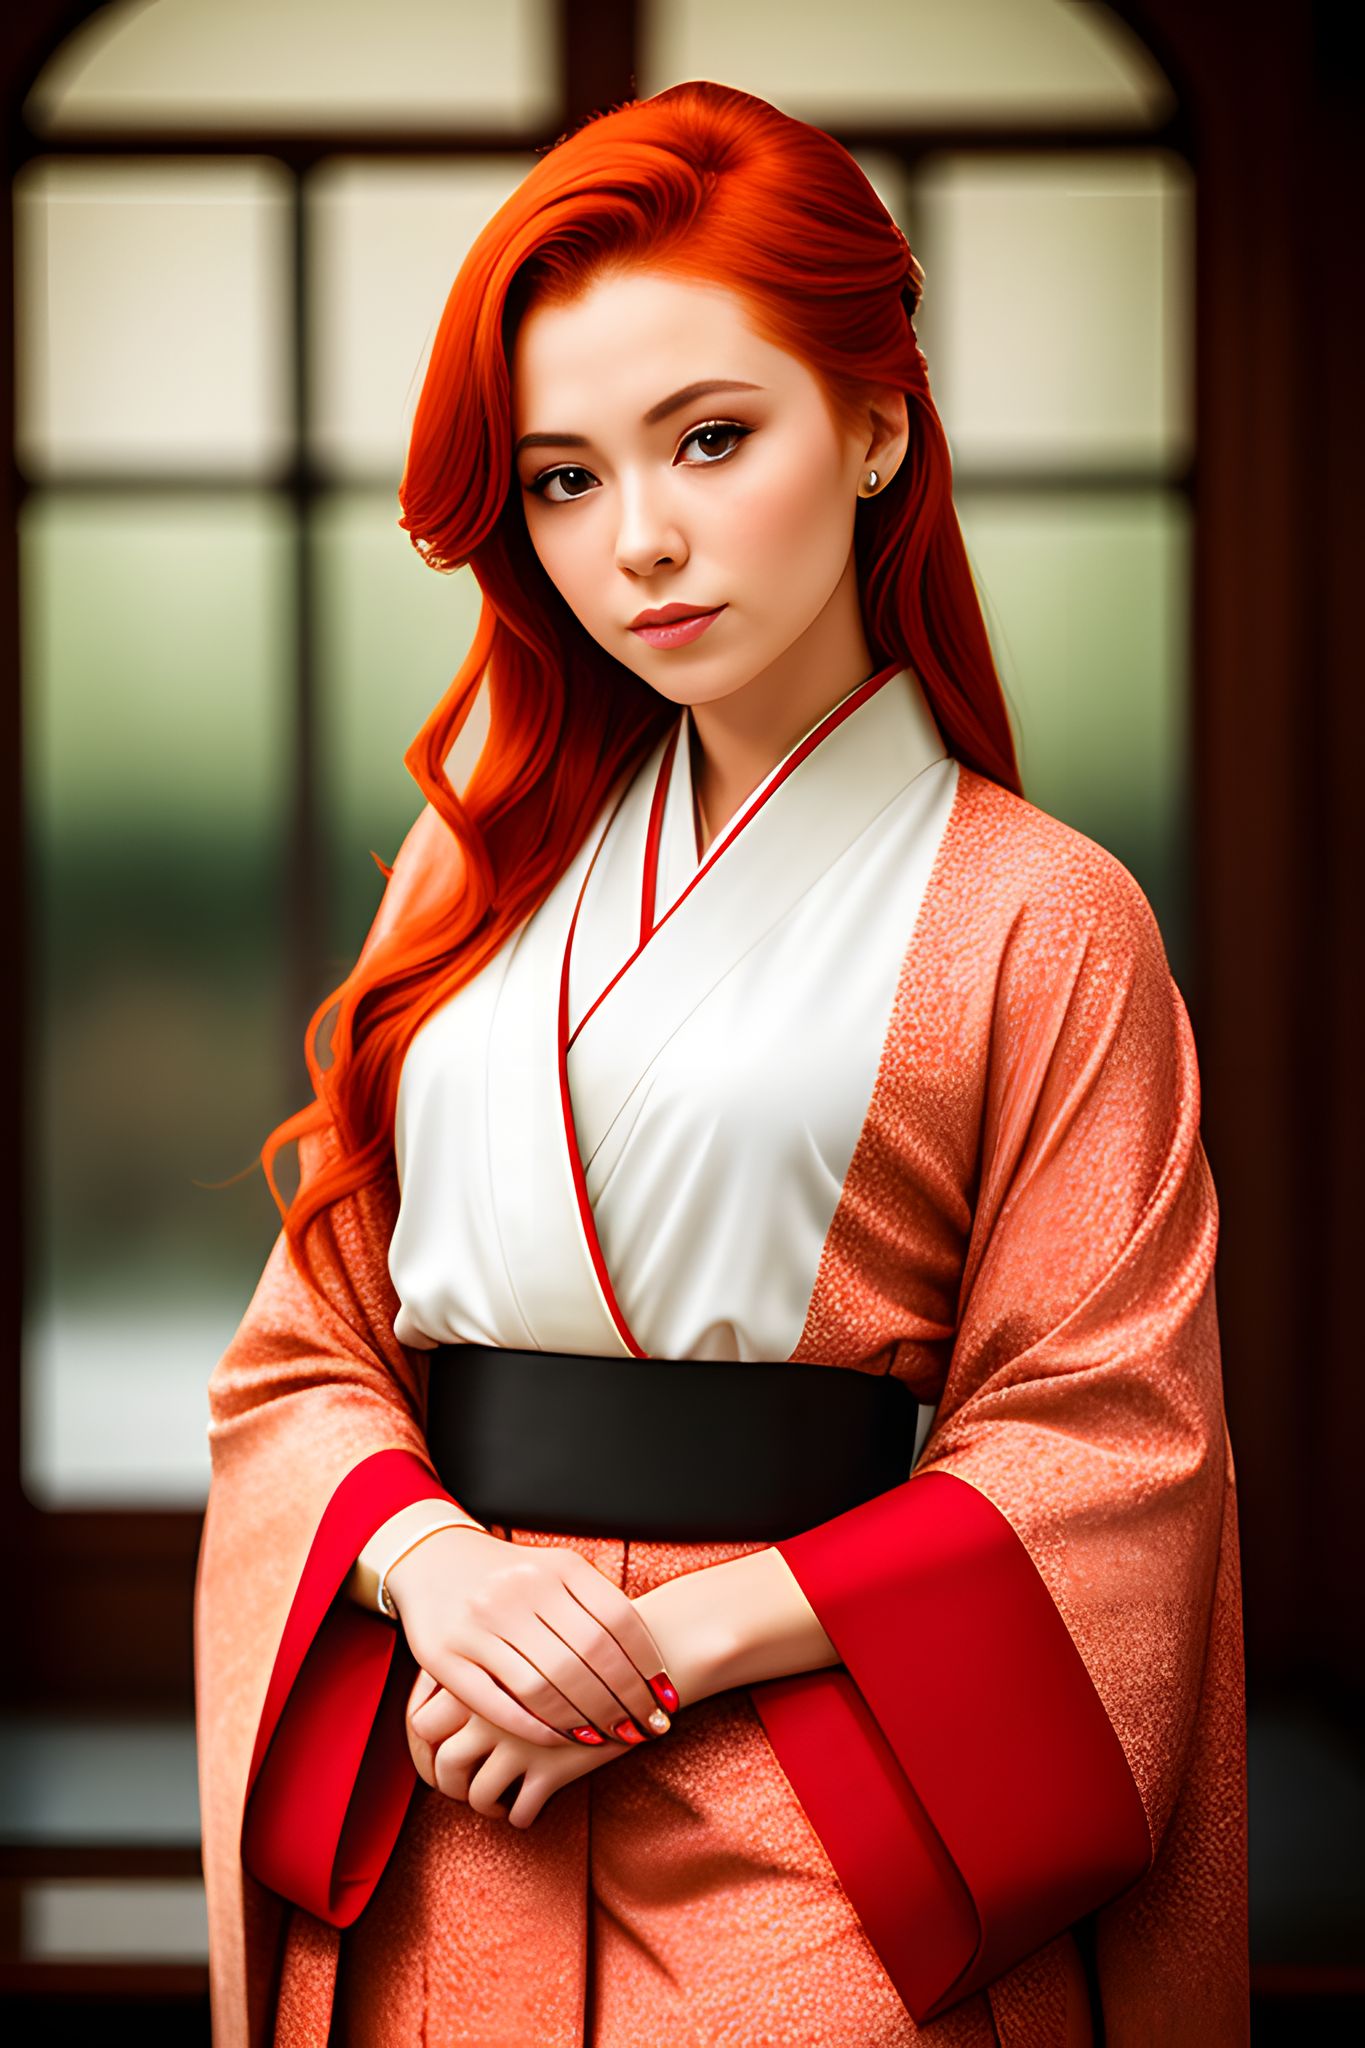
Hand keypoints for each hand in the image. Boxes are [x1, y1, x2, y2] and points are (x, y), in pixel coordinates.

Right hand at [384, 1526, 676, 1750]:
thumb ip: (596, 1603)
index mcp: (556, 1567)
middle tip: (647, 1729)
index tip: (665, 1699)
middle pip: (587, 1659)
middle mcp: (518, 1592)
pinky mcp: (444, 1657)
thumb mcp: (555, 1570)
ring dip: (585, 1720)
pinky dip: (535, 1727)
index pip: (617, 1622)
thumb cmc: (510, 1575)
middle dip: (624, 1702)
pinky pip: (498, 1703)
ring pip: (545, 1686)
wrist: (433, 1557)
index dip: (647, 1666)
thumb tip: (648, 1662)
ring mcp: (478, 1624)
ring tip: (610, 1737)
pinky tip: (560, 1739)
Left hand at [405, 1668, 636, 1828]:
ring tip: (497, 1801)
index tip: (440, 1751)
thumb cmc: (578, 1645)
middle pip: (442, 1763)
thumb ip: (486, 1667)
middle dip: (448, 1783)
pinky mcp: (552, 1768)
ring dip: (483, 1804)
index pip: (421, 1723)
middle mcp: (491, 1708)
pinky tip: (531, 1805)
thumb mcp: (524, 1643)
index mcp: (478, 1673)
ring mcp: (520, 1741)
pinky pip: (520, 1810)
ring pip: (477, 1794)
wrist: (637, 1656)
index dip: (425, 1745)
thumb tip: (445, 1704)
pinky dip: (520, 1815)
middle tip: (464, 1785)